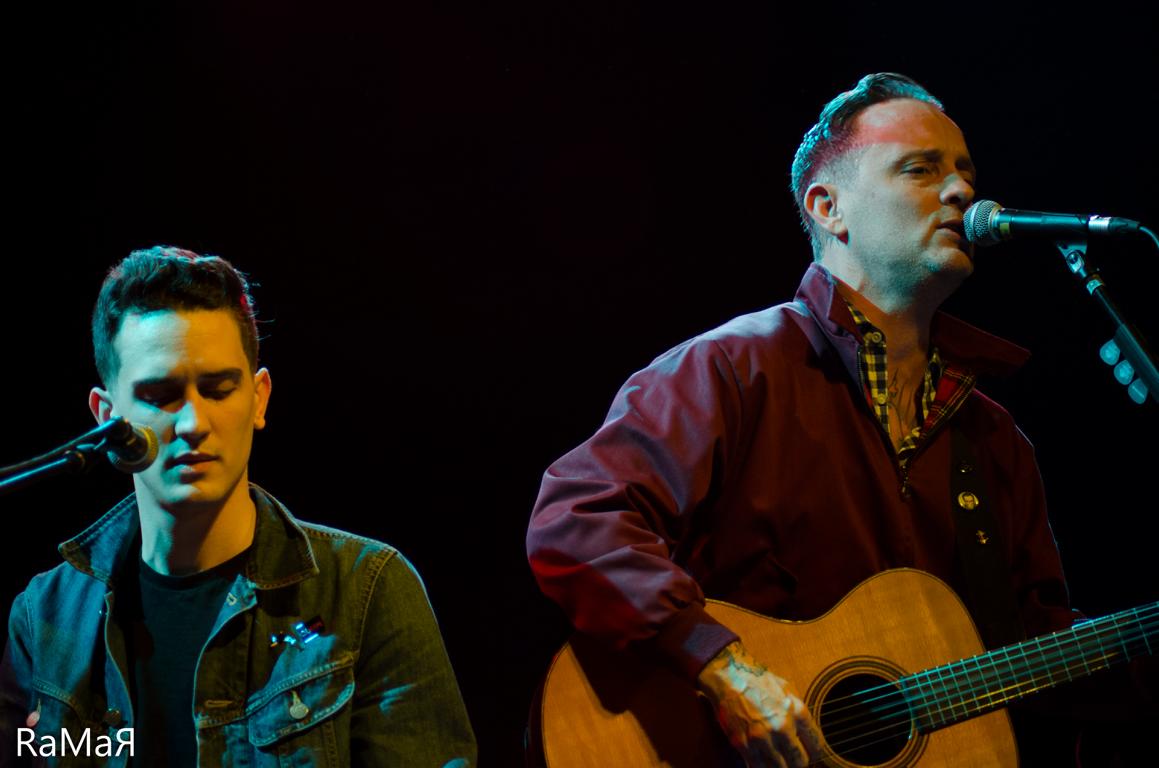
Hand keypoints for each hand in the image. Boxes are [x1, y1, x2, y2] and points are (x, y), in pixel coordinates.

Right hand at [696, 640, 822, 767]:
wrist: (729, 676)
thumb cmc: (758, 680)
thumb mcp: (788, 690)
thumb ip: (800, 713)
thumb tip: (807, 734)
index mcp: (797, 712)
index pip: (817, 746)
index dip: (815, 752)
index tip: (810, 752)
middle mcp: (782, 727)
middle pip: (801, 762)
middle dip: (799, 762)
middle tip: (793, 758)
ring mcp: (762, 737)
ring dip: (781, 766)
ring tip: (779, 760)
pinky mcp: (744, 744)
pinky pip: (759, 767)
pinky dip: (763, 766)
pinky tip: (763, 760)